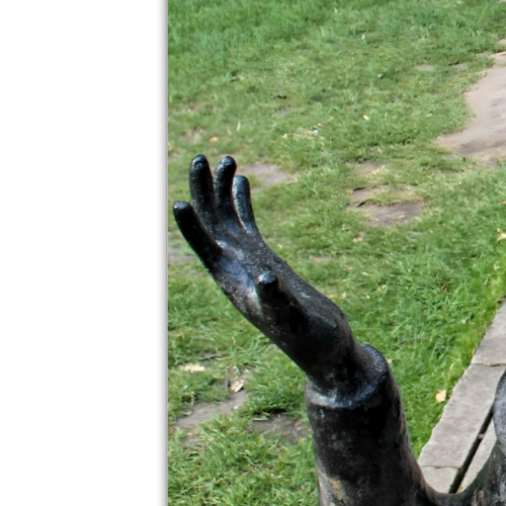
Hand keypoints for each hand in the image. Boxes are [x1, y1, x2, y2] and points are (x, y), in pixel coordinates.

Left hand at [173, 155, 360, 393]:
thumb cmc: (309, 339)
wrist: (325, 348)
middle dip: (203, 192)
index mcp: (233, 284)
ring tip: (224, 158)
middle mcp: (234, 269)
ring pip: (227, 219)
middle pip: (211, 224)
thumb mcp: (293, 320)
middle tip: (200, 159)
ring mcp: (248, 262)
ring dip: (221, 190)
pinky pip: (246, 224)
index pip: (206, 249)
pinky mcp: (264, 259)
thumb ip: (277, 301)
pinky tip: (240, 180)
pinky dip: (241, 202)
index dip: (191, 227)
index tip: (179, 202)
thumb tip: (266, 278)